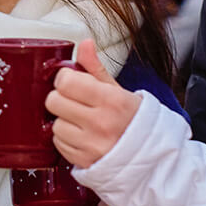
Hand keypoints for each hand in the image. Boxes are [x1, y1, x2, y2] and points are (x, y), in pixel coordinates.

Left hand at [45, 38, 140, 167]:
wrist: (150, 155)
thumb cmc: (133, 121)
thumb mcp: (119, 90)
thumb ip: (96, 67)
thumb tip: (85, 43)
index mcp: (111, 100)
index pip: (66, 82)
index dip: (65, 79)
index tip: (71, 81)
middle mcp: (101, 123)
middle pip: (54, 101)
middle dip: (60, 98)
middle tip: (73, 100)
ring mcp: (92, 145)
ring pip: (55, 124)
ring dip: (63, 120)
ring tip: (80, 121)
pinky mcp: (84, 162)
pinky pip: (58, 144)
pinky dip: (66, 139)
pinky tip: (81, 136)